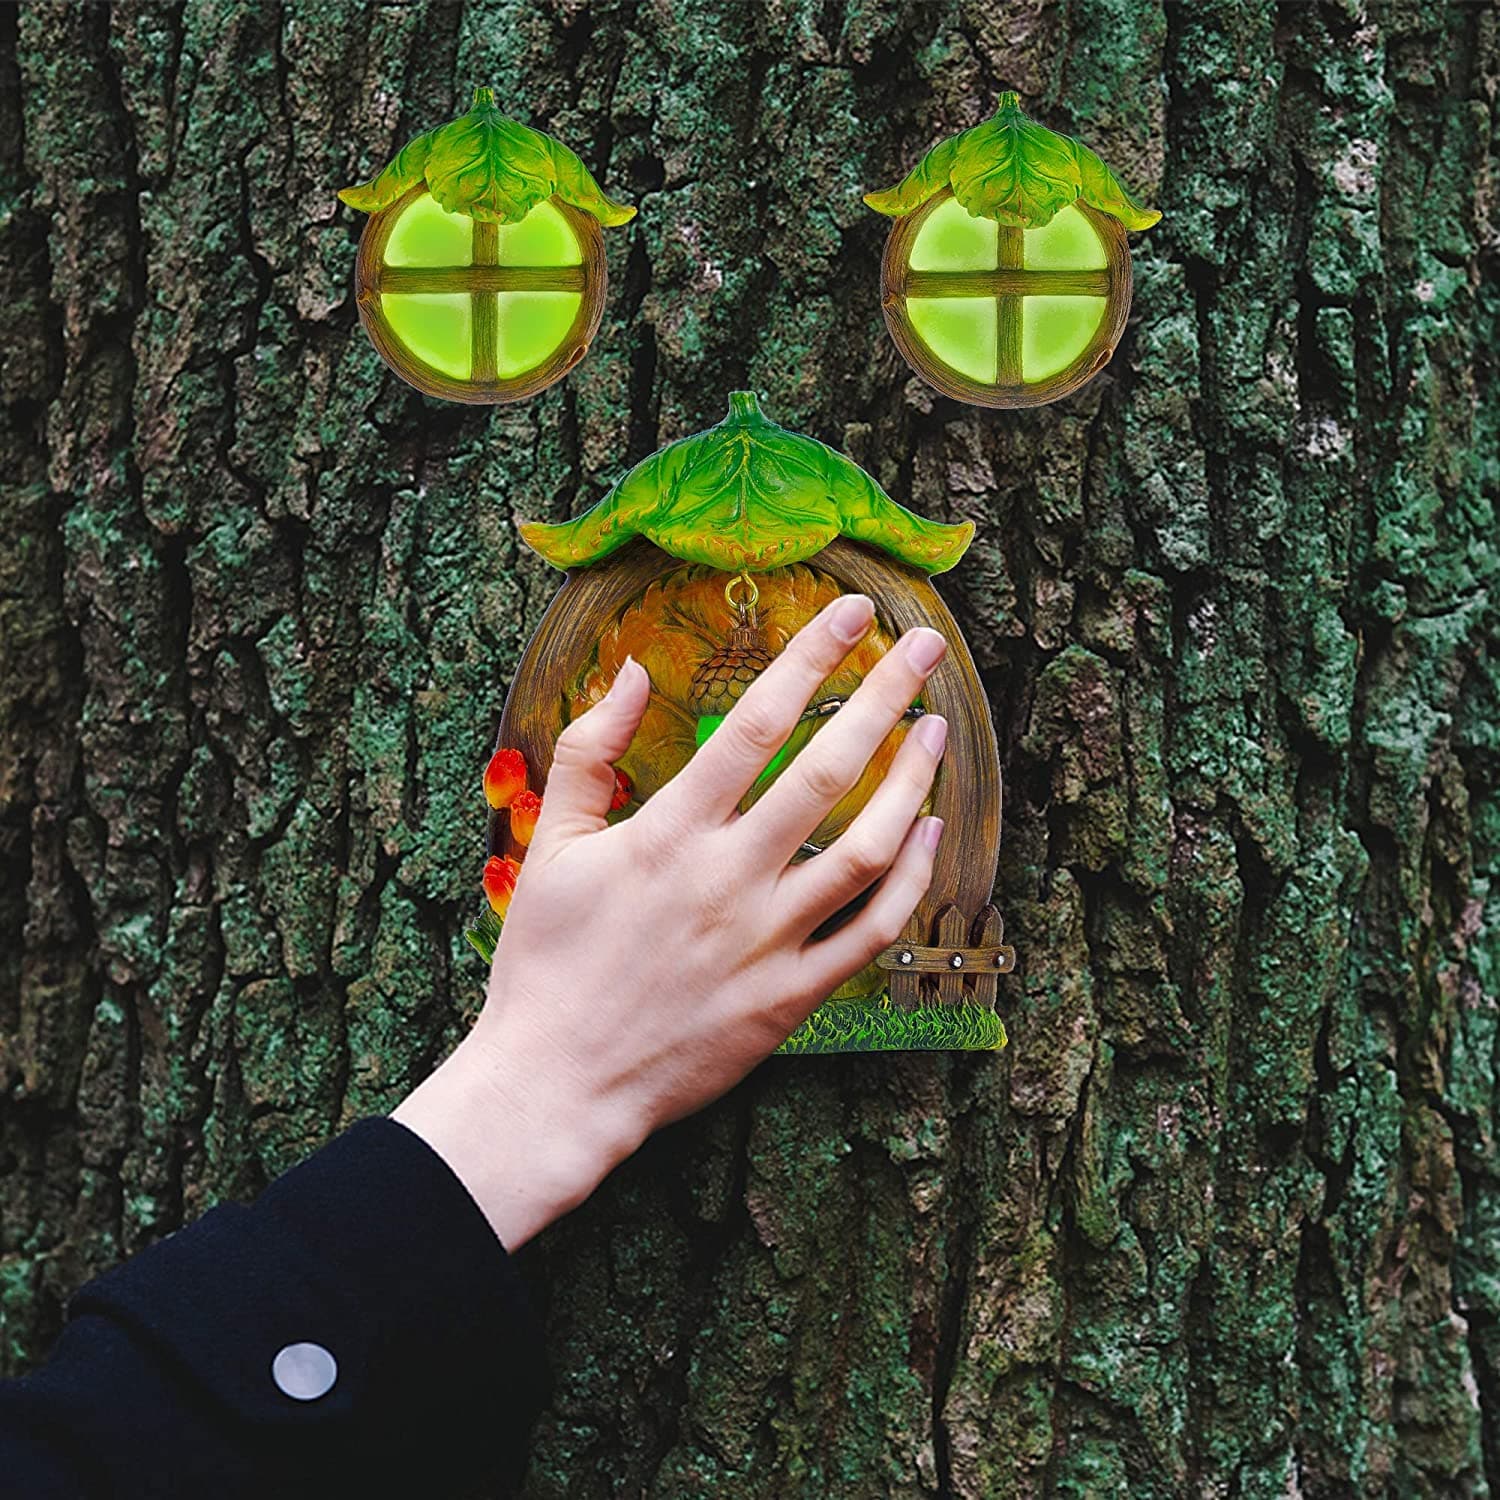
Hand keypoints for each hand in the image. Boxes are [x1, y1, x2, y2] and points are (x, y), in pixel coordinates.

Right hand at [394, 593, 948, 1248]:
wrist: (557, 1082)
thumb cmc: (548, 960)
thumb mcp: (552, 843)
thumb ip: (590, 748)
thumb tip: (630, 669)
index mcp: (668, 833)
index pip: (755, 722)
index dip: (811, 656)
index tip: (854, 610)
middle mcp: (727, 879)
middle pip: (826, 770)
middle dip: (884, 695)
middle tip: (924, 646)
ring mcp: (766, 941)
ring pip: (864, 849)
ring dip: (911, 782)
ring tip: (936, 730)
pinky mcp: (790, 997)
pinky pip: (870, 932)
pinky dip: (907, 879)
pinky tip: (926, 833)